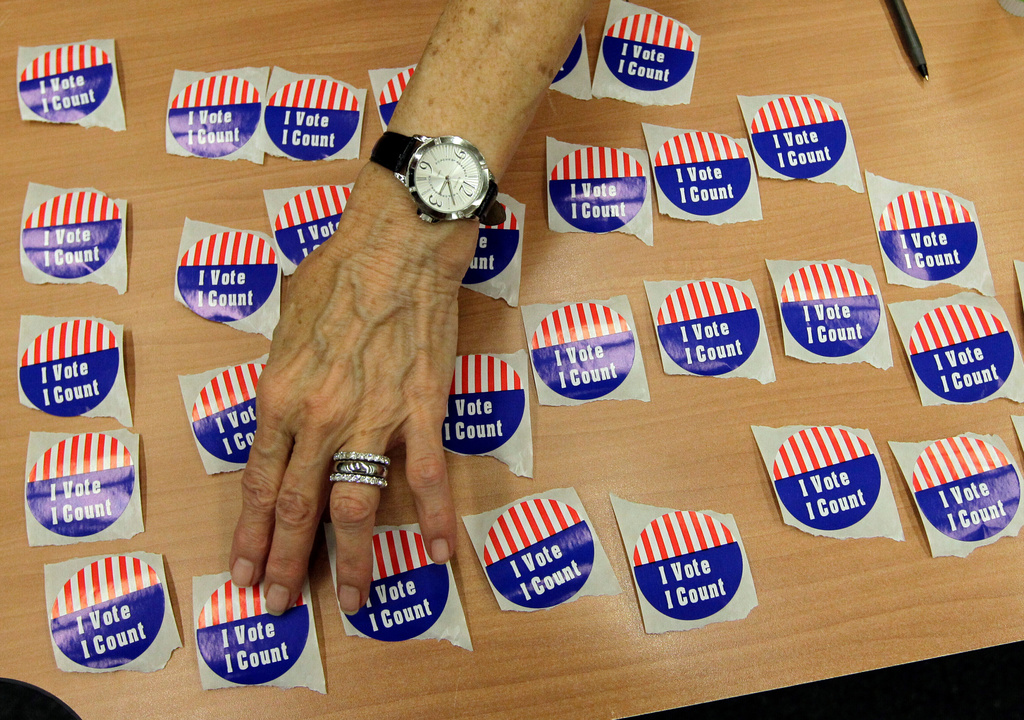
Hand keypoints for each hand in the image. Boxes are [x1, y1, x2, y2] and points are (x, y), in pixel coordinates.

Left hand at [228, 163, 477, 613]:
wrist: (397, 240)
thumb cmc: (338, 270)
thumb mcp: (284, 322)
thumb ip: (280, 375)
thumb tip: (283, 406)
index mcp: (279, 395)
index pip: (259, 483)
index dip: (252, 536)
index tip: (245, 573)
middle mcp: (318, 416)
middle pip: (298, 508)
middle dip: (286, 565)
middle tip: (279, 606)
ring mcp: (371, 416)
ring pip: (356, 506)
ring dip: (355, 560)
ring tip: (354, 601)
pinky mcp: (421, 408)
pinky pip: (429, 475)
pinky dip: (437, 517)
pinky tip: (442, 553)